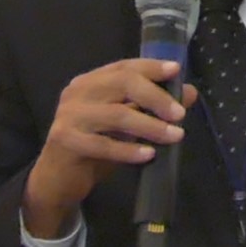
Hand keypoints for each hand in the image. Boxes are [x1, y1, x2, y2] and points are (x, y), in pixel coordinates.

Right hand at [25, 58, 197, 237]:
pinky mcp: (66, 140)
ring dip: (150, 125)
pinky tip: (149, 154)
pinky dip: (129, 149)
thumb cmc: (94, 148)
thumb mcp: (126, 125)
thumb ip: (151, 107)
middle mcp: (78, 92)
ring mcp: (69, 115)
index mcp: (90, 82)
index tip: (176, 71)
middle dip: (155, 97)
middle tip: (179, 114)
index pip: (124, 66)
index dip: (151, 67)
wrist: (57, 179)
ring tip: (175, 136)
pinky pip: (104, 144)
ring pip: (117, 115)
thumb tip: (188, 93)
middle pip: (122, 83)